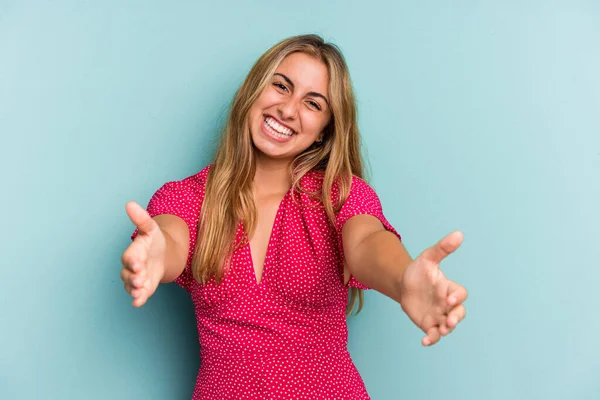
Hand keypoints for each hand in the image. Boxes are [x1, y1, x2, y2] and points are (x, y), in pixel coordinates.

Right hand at [120, 201, 166, 306]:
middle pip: (128, 274)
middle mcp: (132, 267)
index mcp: (134, 252)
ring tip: (139, 291)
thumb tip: (130, 203)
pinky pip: (138, 296)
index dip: (133, 260)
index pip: (129, 257)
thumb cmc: (154, 241)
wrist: (163, 255)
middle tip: (140, 279)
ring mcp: (136, 278)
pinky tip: (138, 302)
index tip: (138, 263)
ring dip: (134, 290)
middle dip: (133, 277)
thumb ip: (142, 219)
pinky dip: (138, 300)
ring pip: (131, 286)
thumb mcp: (152, 228)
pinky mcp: (143, 288)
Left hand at [399, 231, 467, 345]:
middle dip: (456, 318)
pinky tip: (424, 341)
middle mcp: (447, 304)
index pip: (460, 294)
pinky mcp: (428, 324)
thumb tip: (459, 233)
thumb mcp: (428, 258)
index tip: (448, 300)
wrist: (403, 284)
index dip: (456, 297)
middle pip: (459, 313)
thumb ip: (442, 248)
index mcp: (449, 288)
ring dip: (446, 330)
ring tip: (440, 331)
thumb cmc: (419, 271)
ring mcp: (439, 315)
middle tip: (449, 321)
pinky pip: (433, 334)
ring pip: (448, 326)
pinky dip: (431, 339)